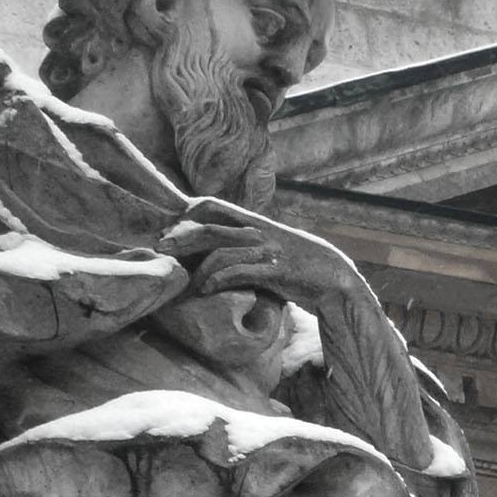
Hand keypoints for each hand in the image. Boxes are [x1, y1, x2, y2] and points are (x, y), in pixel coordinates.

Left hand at [157, 197, 372, 311]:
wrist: (335, 278)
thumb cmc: (300, 265)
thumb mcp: (270, 246)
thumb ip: (245, 243)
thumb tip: (217, 248)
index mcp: (255, 222)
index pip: (213, 205)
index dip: (187, 213)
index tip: (169, 228)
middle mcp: (258, 231)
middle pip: (209, 226)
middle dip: (181, 237)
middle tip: (161, 249)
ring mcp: (267, 250)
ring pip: (220, 250)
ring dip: (197, 267)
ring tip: (185, 281)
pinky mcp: (274, 271)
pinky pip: (239, 272)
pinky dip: (218, 281)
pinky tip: (206, 290)